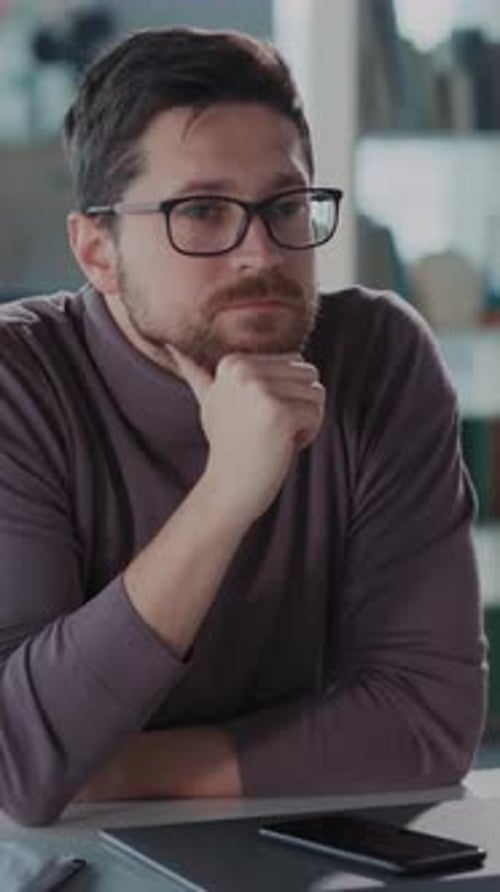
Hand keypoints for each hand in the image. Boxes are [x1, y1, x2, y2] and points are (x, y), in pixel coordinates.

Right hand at [169, 347, 324, 522]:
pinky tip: (282, 446)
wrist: (229, 486)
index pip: (294, 362)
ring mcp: (261, 391)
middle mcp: (245, 370)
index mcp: (233, 362)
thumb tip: (171, 347)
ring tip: (275, 436)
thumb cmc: (227, 444)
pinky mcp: (280, 412)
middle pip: (308, 374)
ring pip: (316, 393)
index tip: (258, 417)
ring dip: (305, 420)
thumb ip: (196, 374)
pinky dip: (308, 435)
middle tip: (269, 428)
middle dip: (299, 404)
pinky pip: (317, 414)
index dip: (285, 394)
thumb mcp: (209, 401)